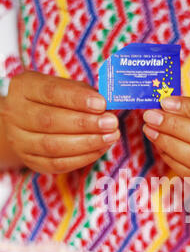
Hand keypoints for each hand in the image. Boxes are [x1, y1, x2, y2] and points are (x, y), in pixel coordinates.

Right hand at [0, 72, 119, 173]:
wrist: (26, 124)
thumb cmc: (53, 102)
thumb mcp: (64, 89)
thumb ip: (84, 94)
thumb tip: (108, 105)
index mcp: (24, 88)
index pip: (50, 92)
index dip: (77, 99)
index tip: (101, 104)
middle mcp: (15, 113)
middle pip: (50, 121)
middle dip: (85, 123)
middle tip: (111, 123)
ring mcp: (20, 140)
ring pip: (53, 146)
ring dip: (87, 143)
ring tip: (110, 137)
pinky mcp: (31, 161)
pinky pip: (57, 164)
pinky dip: (82, 158)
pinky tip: (100, 149)